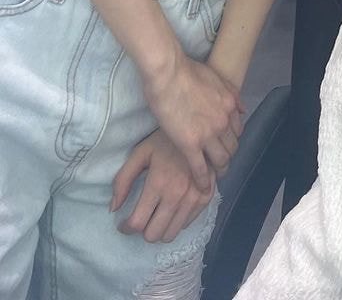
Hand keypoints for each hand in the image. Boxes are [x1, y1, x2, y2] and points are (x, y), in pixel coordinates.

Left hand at [111, 128, 215, 243]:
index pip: (138, 223)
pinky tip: (173, 208)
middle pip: (154, 235)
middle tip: (142, 218)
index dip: (126, 228)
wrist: (200, 128)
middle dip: (143, 230)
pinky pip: (187, 224)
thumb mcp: (140, 153)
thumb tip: (113, 208)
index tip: (124, 224)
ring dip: (160, 229)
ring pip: (171, 234)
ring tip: (156, 216)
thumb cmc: (166, 141)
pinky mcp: (206, 197)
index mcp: (158, 184)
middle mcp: (177, 195)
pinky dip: (176, 221)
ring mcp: (194, 198)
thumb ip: (123, 180)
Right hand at [141, 52, 242, 191]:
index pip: (236, 131)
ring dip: (219, 171)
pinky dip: (203, 180)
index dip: (230, 140)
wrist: (169, 73)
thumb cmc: (187, 71)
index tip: (224, 146)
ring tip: (213, 178)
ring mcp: (208, 134)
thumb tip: (243, 109)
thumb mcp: (217, 78)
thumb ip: (231, 94)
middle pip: (232, 147)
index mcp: (230, 105)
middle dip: (227, 157)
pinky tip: (201, 188)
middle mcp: (223, 121)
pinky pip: (200, 168)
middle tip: (219, 164)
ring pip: (220, 160)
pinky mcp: (190, 144)